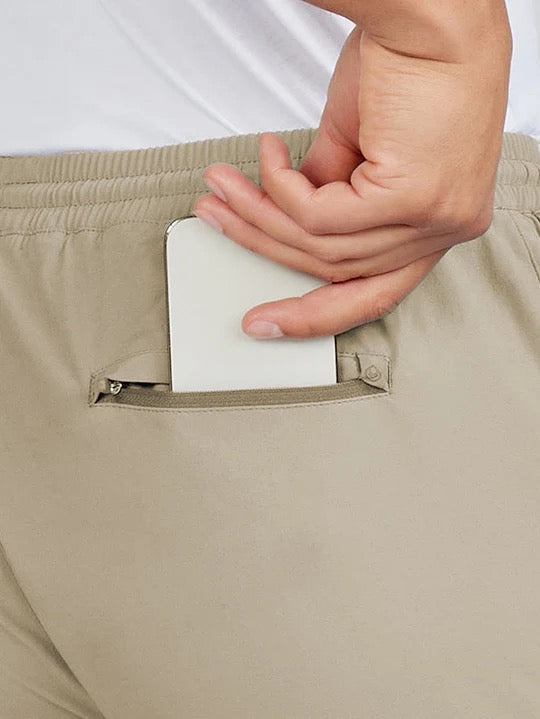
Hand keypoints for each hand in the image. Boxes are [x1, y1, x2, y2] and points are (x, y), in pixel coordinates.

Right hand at [193, 21, 510, 338]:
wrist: (435, 13)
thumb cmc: (409, 69)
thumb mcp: (360, 150)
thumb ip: (330, 197)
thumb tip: (287, 222)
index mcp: (438, 225)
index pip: (371, 291)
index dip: (313, 314)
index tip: (267, 319)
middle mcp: (445, 231)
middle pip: (337, 270)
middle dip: (264, 247)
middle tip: (217, 220)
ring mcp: (437, 219)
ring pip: (322, 245)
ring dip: (260, 216)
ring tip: (223, 187)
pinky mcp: (418, 198)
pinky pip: (321, 217)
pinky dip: (281, 189)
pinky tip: (268, 158)